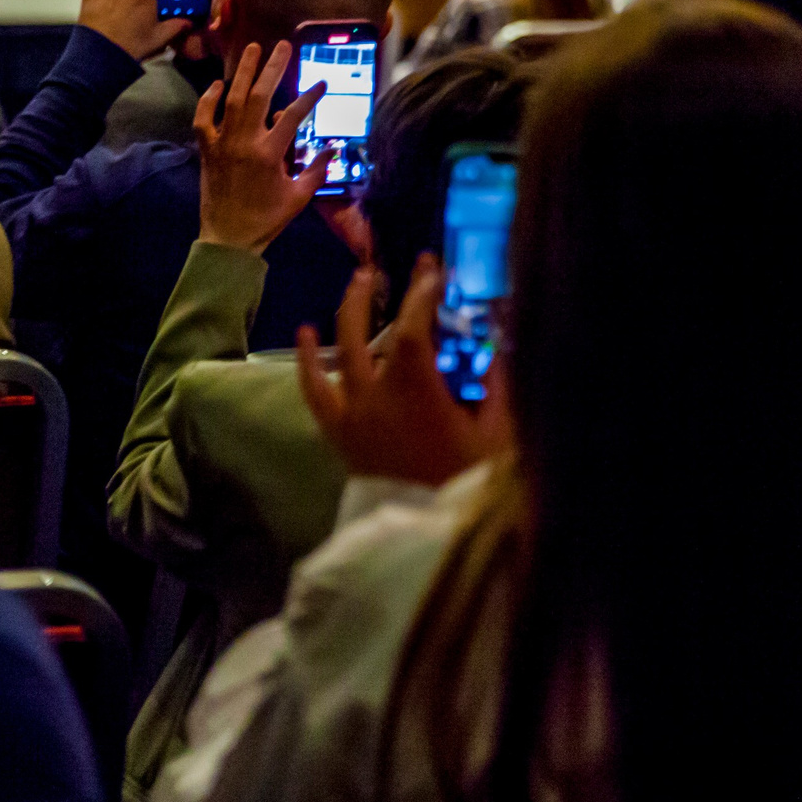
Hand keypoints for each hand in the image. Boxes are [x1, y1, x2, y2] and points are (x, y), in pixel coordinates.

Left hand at [196, 41, 325, 253]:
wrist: (228, 238)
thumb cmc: (266, 219)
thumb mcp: (298, 197)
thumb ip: (317, 170)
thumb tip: (332, 148)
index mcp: (269, 154)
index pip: (293, 115)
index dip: (310, 96)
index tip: (322, 82)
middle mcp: (244, 142)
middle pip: (259, 95)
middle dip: (272, 68)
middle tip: (282, 46)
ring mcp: (222, 143)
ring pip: (232, 99)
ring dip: (242, 72)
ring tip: (252, 48)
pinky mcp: (206, 149)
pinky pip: (203, 118)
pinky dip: (208, 99)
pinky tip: (218, 84)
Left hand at [297, 257, 509, 486]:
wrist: (427, 533)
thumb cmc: (467, 482)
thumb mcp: (495, 432)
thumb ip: (495, 384)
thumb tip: (493, 344)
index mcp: (415, 392)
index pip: (414, 328)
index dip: (423, 294)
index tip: (433, 268)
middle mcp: (375, 395)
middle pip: (367, 332)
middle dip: (379, 295)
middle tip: (387, 269)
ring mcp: (351, 414)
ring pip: (340, 353)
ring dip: (349, 314)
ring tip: (358, 283)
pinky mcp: (339, 433)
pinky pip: (314, 391)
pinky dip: (308, 361)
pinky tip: (306, 333)